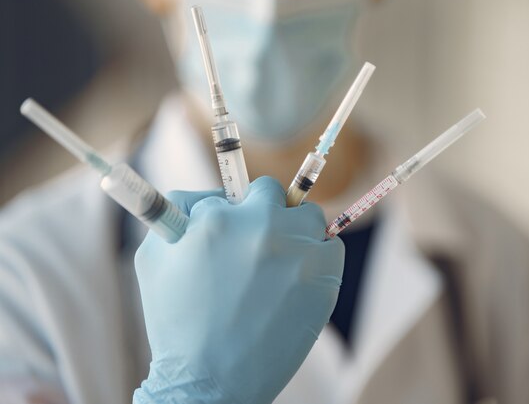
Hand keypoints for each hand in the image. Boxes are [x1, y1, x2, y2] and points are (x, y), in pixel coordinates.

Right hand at [133, 177, 344, 403]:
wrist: (211, 380)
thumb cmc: (176, 321)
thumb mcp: (154, 258)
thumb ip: (178, 211)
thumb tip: (209, 194)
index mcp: (218, 218)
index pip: (233, 192)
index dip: (232, 212)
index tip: (232, 232)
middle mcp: (262, 227)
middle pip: (273, 191)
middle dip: (264, 210)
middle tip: (257, 241)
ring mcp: (298, 251)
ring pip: (308, 214)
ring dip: (295, 229)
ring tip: (280, 261)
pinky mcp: (324, 276)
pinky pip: (332, 245)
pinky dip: (320, 255)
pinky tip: (300, 277)